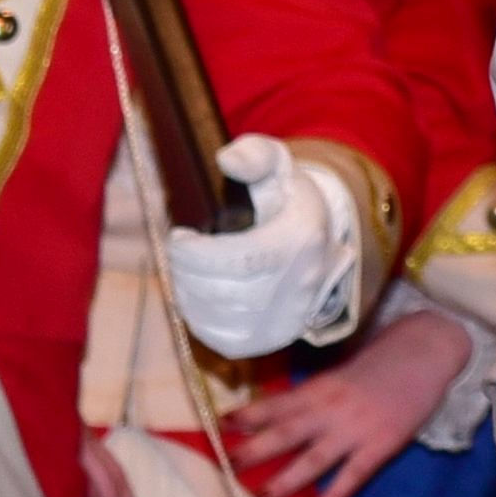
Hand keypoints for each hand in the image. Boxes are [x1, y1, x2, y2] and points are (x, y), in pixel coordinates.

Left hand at [161, 135, 367, 358]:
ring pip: (219, 317)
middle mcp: (299, 287)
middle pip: (225, 292)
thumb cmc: (284, 200)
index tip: (179, 236)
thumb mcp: (277, 167)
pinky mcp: (270, 341)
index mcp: (302, 240)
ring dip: (188, 292)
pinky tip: (195, 293)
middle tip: (178, 253)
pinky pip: (221, 338)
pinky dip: (198, 315)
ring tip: (185, 270)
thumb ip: (254, 155)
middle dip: (186, 272)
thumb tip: (227, 161)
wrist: (318, 247)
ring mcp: (285, 321)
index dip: (199, 255)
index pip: (244, 261)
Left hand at [229, 306, 460, 496]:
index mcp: (322, 387)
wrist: (428, 351)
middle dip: (256, 450)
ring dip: (286, 480)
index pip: (279, 403)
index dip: (250, 414)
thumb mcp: (344, 371)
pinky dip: (335, 495)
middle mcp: (332, 408)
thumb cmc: (385, 360)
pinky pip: (353, 475)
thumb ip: (318, 393)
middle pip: (287, 432)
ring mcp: (356, 429)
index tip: (221, 424)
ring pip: (314, 459)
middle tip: (227, 466)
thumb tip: (284, 412)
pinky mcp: (381, 445)